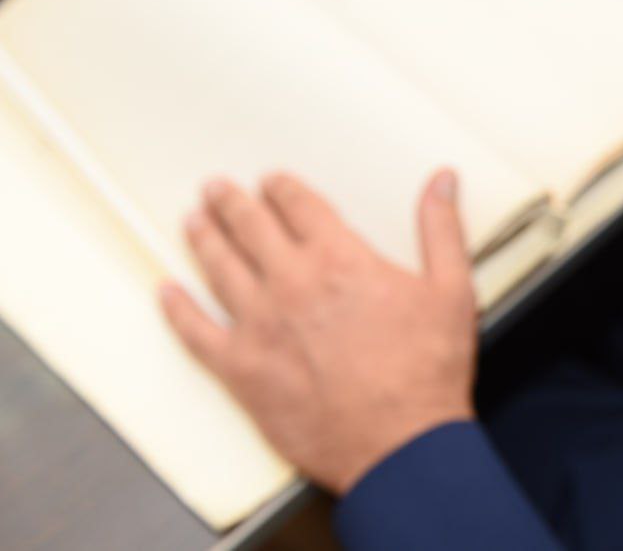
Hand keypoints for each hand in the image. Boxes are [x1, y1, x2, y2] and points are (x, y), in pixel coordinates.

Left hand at [160, 169, 476, 493]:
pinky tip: (167, 294)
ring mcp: (259, 326)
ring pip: (219, 269)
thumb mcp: (451, 290)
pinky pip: (196, 332)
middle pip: (250, 229)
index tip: (272, 182)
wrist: (399, 444)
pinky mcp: (241, 370)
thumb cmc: (426, 372)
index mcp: (339, 260)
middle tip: (217, 190)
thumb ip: (441, 229)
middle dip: (232, 204)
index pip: (300, 207)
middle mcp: (291, 284)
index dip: (282, 189)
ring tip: (193, 222)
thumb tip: (441, 183)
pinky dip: (177, 310)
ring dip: (204, 240)